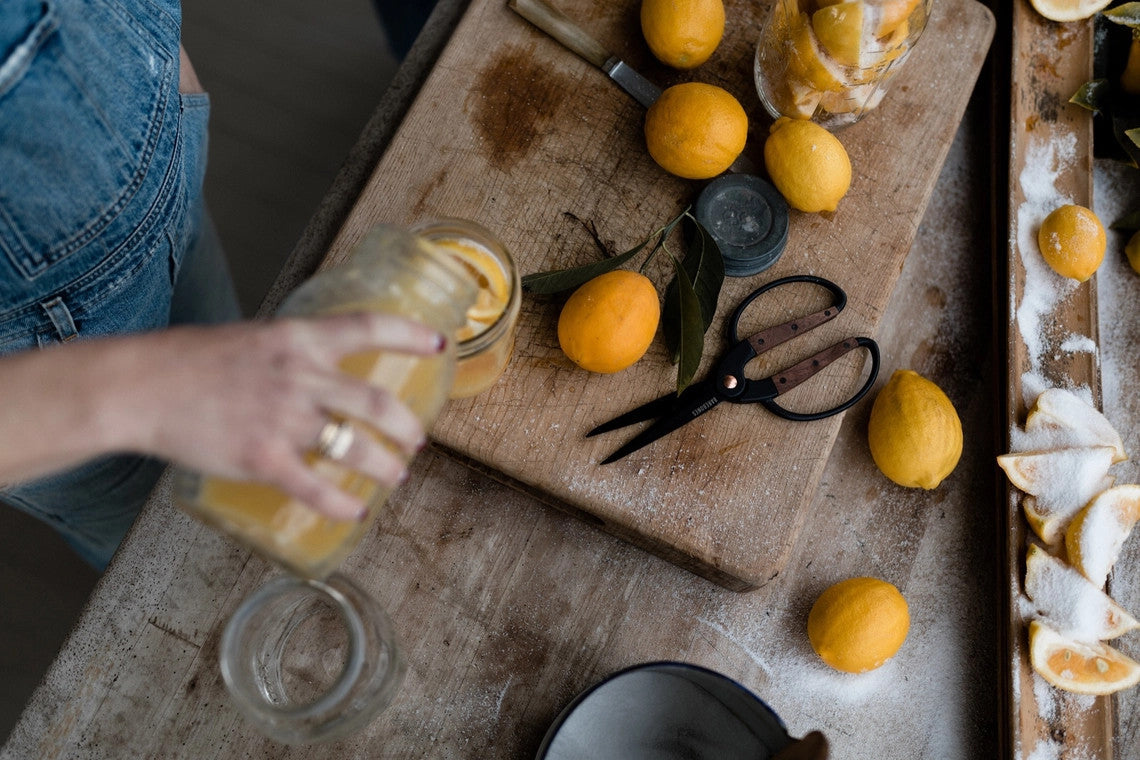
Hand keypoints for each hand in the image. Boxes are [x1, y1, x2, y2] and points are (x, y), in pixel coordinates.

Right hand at [0, 313, 446, 520]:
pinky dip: (342, 503)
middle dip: (406, 425)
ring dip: (385, 465)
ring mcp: (283, 419)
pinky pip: (316, 487)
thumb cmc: (187, 362)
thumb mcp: (251, 340)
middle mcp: (299, 376)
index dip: (411, 335)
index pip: (369, 327)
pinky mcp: (263, 458)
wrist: (139, 387)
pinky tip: (355, 511)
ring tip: (397, 476)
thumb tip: (319, 372)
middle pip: (374, 402)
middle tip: (417, 438)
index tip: (441, 346)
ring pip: (355, 446)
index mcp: (297, 339)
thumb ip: (290, 355)